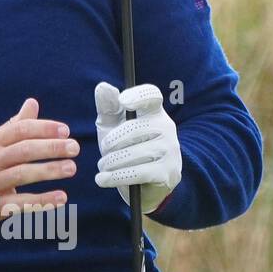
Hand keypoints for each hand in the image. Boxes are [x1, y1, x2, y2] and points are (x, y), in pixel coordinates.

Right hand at [0, 98, 78, 230]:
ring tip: (72, 168)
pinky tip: (61, 198)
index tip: (65, 130)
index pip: (19, 130)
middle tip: (74, 148)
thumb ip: (13, 125)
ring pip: (23, 174)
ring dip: (49, 171)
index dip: (43, 128)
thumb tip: (32, 103)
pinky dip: (42, 201)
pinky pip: (20, 203)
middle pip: (23, 150)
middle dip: (51, 148)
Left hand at [94, 82, 181, 213]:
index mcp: (154, 112)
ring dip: (111, 161)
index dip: (139, 95)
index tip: (123, 101)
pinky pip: (137, 172)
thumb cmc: (124, 148)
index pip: (152, 96)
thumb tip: (103, 86)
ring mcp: (170, 151)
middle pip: (135, 128)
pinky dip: (115, 177)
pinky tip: (102, 179)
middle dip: (112, 141)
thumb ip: (107, 107)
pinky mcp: (168, 173)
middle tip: (104, 150)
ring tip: (103, 166)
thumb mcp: (112, 126)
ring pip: (134, 152)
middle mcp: (167, 128)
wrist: (141, 184)